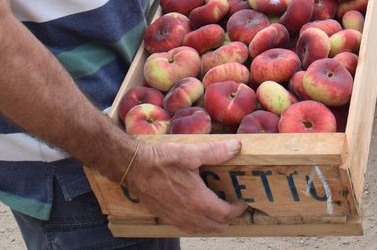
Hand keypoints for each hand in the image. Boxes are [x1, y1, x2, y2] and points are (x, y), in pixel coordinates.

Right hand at [127, 139, 247, 233]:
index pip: (225, 214)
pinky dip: (199, 226)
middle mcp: (188, 214)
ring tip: (220, 213)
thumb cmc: (160, 160)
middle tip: (234, 208)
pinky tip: (199, 215)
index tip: (242, 202)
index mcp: (198, 200)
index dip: (237, 210)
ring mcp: (177, 218)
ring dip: (214, 225)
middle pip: (216, 227)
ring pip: (202, 230)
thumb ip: (215, 151)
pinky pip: (188, 229)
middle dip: (229, 220)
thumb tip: (237, 146)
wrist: (134, 168)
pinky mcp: (167, 218)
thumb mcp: (190, 153)